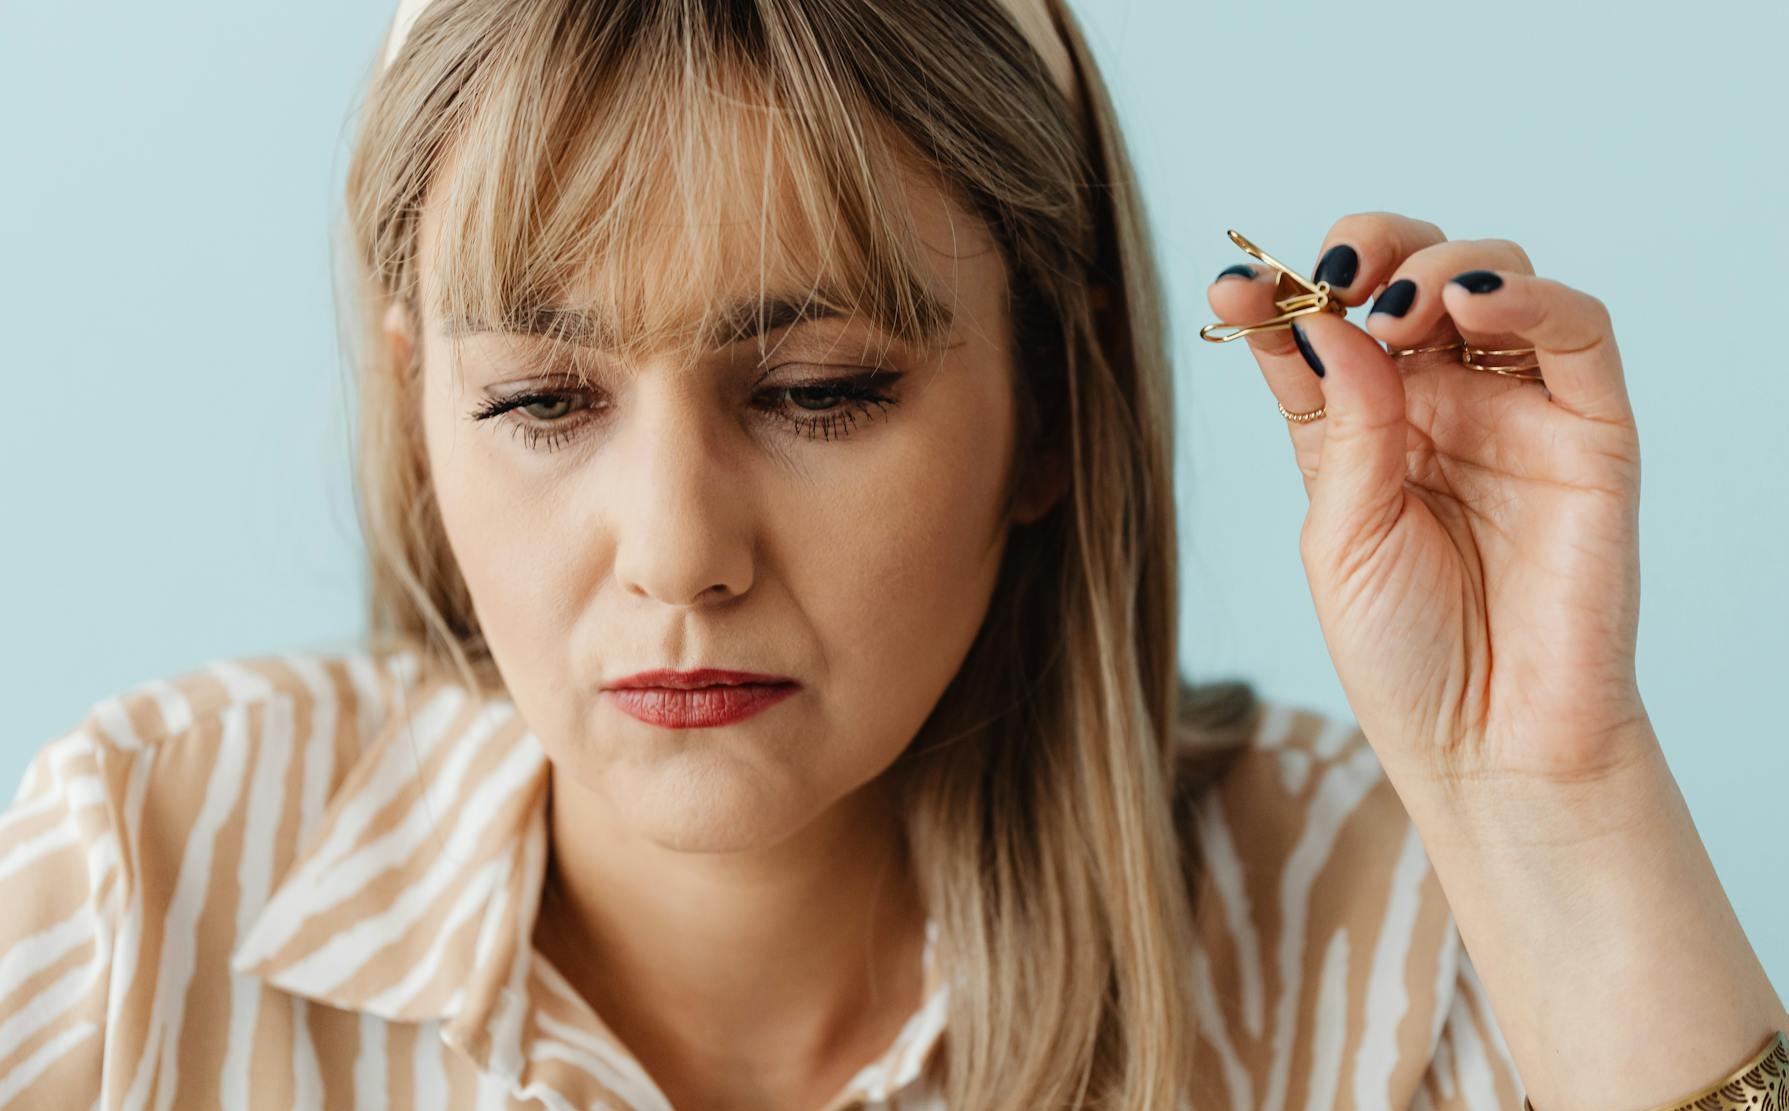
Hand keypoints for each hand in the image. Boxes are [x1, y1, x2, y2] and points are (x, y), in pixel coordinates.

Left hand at [1206, 213, 1651, 797]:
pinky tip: (1470, 305)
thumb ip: (1344, 427)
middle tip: (1334, 278)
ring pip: (1493, 277)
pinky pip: (1577, 330)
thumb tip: (1328, 321)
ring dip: (1439, 267)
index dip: (1276, 294)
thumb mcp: (1341, 537)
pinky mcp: (1591, 429)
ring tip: (1398, 316)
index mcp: (1361, 426)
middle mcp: (1439, 404)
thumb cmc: (1405, 656)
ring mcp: (1515, 410)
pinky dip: (1528, 295)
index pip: (1320, 327)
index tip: (1232, 287)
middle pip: (1411, 274)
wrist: (1490, 747)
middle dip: (1368, 250)